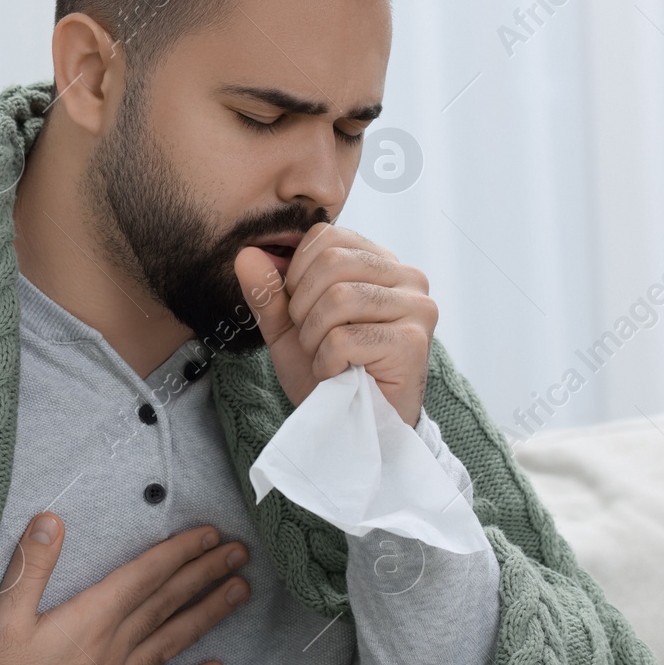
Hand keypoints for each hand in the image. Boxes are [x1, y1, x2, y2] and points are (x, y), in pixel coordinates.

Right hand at [0, 512, 250, 664]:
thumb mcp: (2, 616)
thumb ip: (31, 566)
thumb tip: (50, 520)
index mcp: (90, 620)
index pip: (144, 576)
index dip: (179, 552)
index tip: (209, 534)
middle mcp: (113, 649)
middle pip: (166, 603)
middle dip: (205, 573)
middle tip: (240, 553)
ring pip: (171, 641)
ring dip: (208, 615)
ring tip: (241, 594)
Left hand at [233, 223, 437, 426]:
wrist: (354, 428)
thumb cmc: (330, 374)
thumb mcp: (289, 328)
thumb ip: (269, 292)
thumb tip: (245, 255)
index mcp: (381, 263)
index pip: (327, 235)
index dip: (298, 274)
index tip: (303, 313)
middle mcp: (407, 277)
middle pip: (332, 261)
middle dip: (304, 308)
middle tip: (314, 341)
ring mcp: (417, 308)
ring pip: (339, 298)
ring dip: (315, 338)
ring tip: (327, 360)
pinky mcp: (412, 343)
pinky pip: (344, 338)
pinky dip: (327, 363)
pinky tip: (339, 376)